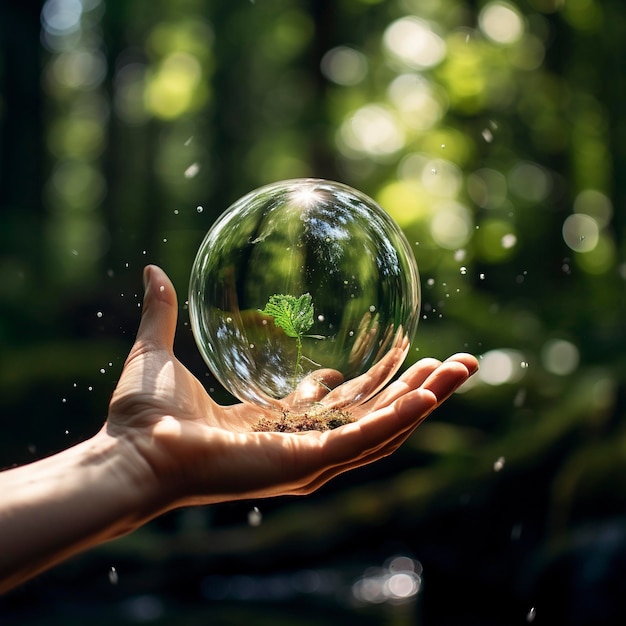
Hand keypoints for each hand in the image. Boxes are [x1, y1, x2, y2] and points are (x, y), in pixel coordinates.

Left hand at [107, 265, 478, 510]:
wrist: (134, 455)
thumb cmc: (141, 416)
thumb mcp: (159, 352)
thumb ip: (163, 312)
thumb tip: (152, 270)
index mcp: (273, 426)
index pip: (334, 409)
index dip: (361, 387)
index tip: (376, 362)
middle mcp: (299, 445)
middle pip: (372, 419)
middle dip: (415, 392)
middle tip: (450, 364)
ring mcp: (307, 458)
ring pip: (381, 429)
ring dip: (422, 400)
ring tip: (459, 371)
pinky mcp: (307, 464)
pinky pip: (364, 441)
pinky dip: (400, 419)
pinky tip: (429, 393)